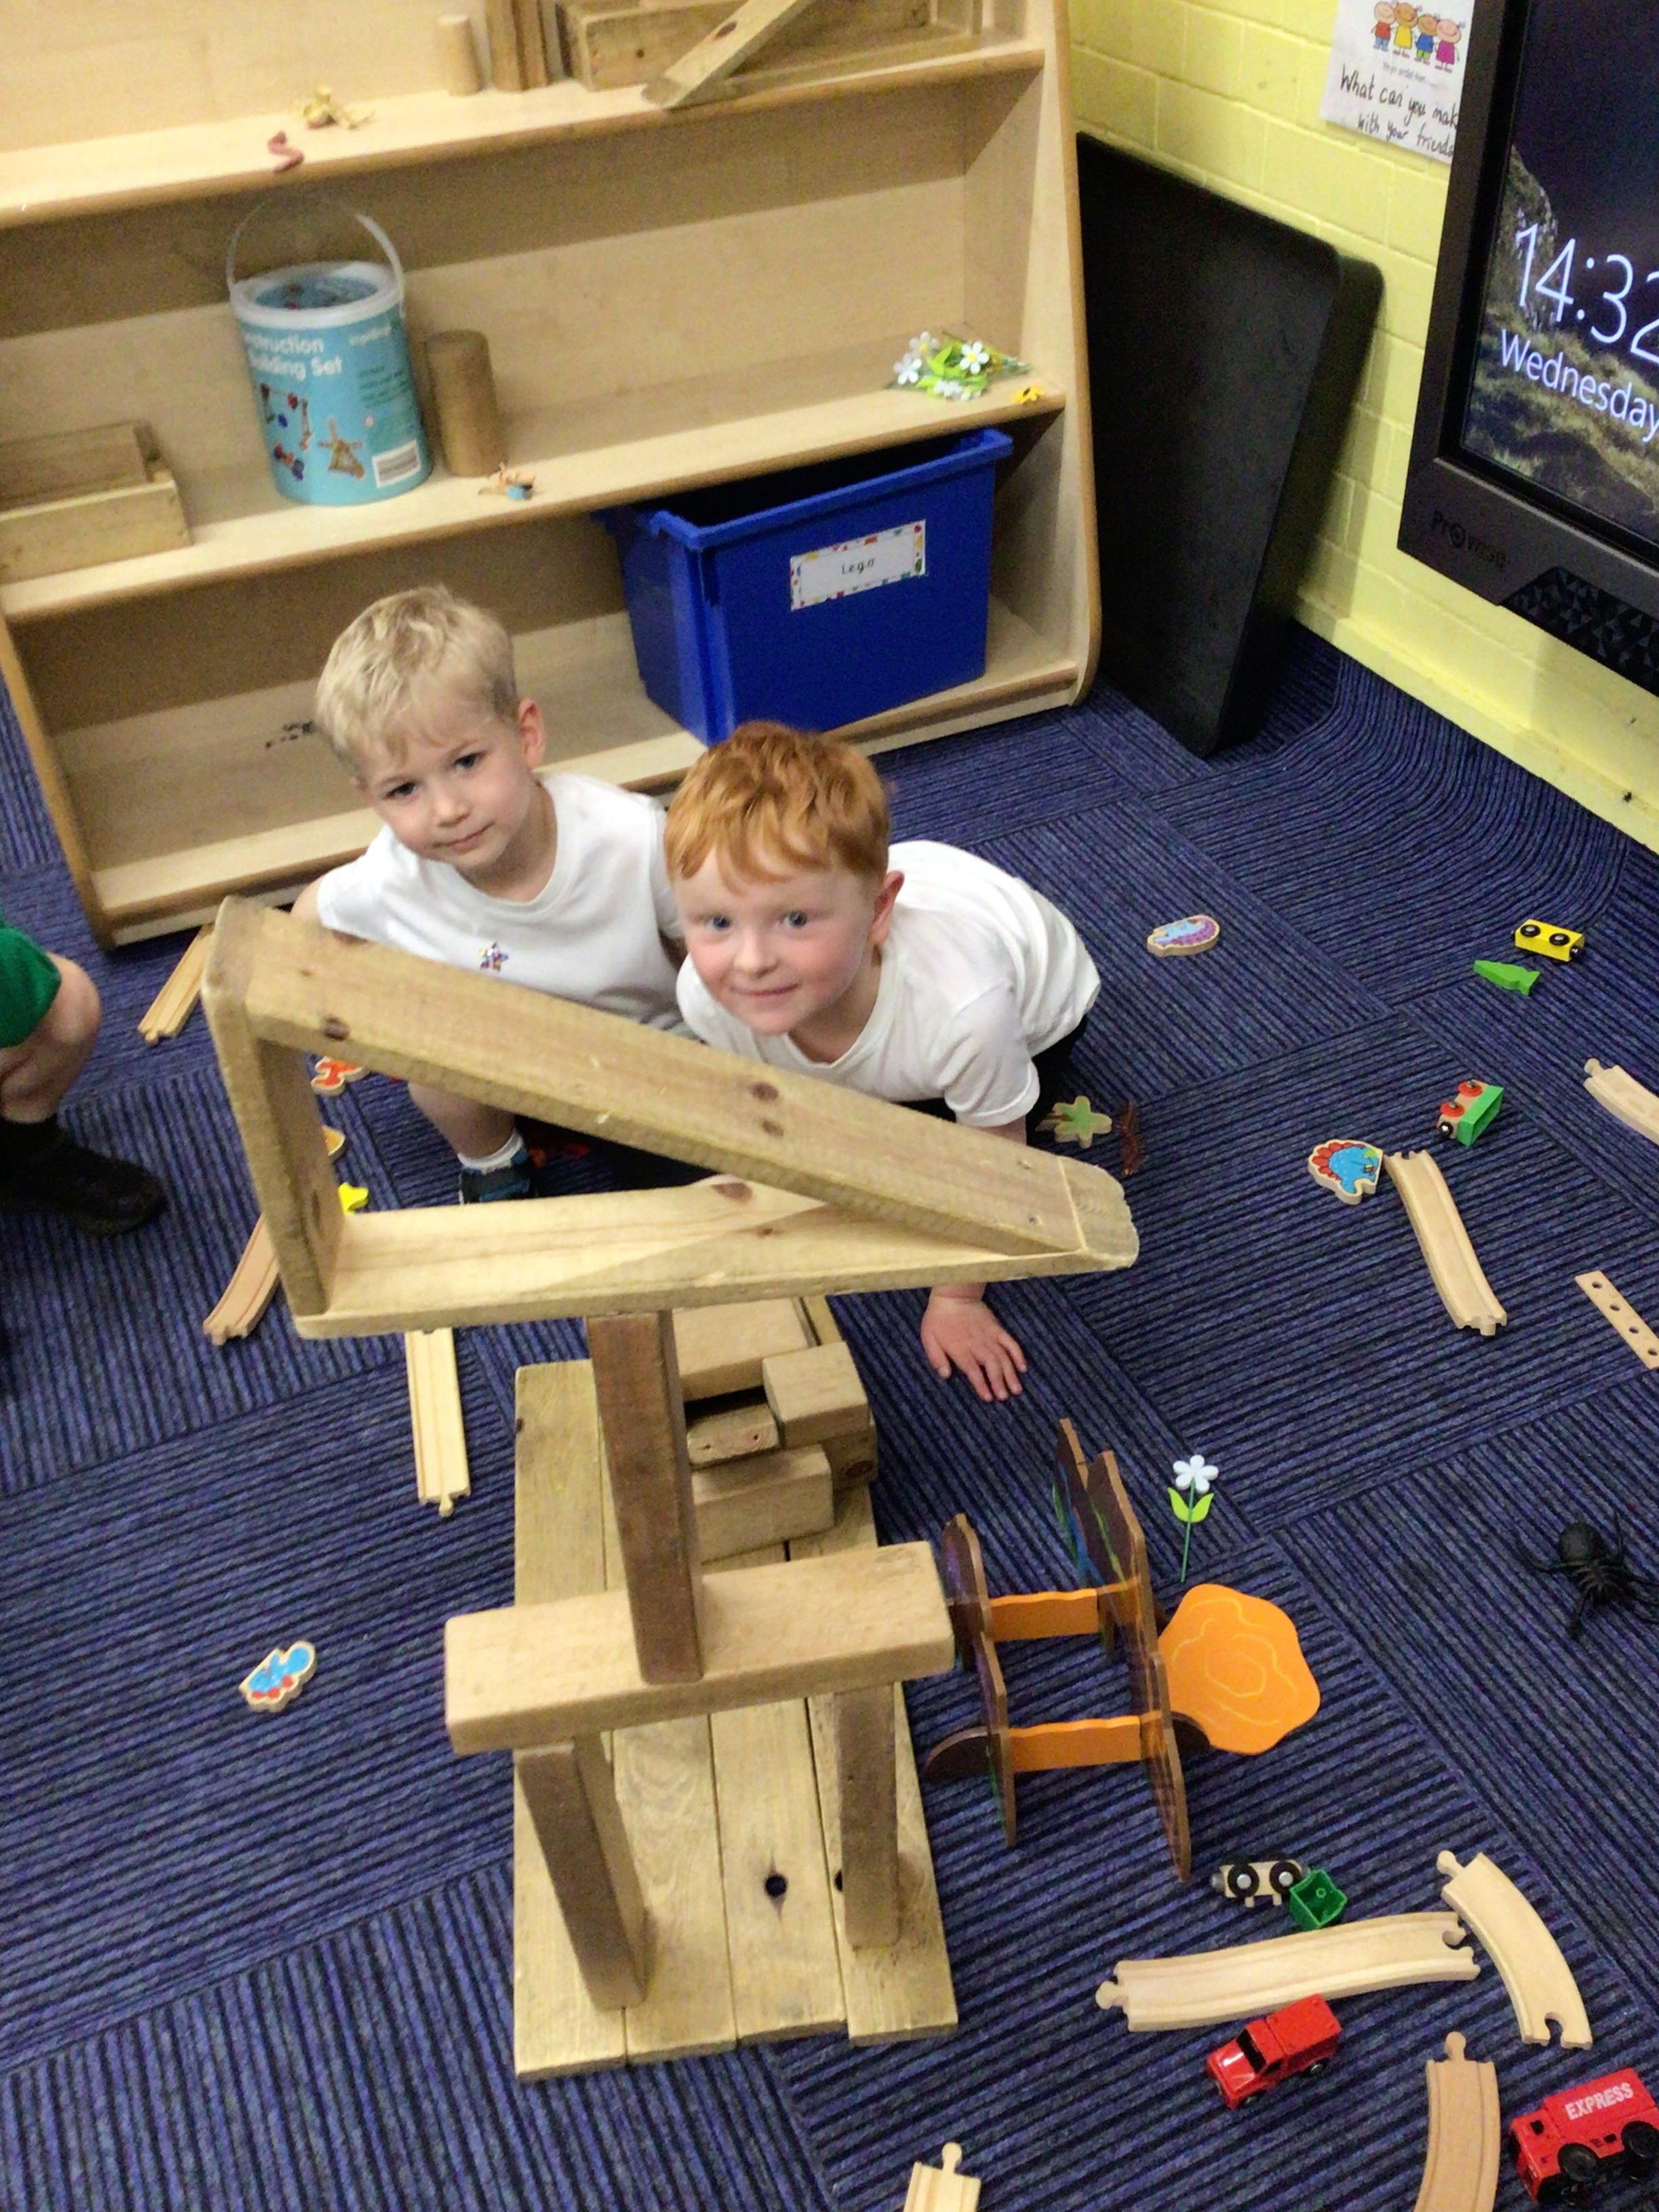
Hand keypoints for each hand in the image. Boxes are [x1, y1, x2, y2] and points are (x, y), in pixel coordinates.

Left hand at [921, 1288, 1026, 1402]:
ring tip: (1016, 1389)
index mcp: (960, 1348)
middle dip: (999, 1382)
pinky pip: (1011, 1343)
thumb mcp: (929, 1338)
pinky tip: (1022, 1367)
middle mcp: (977, 1344)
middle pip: (992, 1365)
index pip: (973, 1370)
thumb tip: (945, 1375)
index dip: (981, 1385)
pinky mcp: (997, 1329)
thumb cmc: (938, 1319)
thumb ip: (936, 1357)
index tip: (988, 1398)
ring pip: (1003, 1357)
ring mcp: (990, 1336)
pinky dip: (1018, 1355)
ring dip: (1010, 1373)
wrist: (954, 1295)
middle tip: (1005, 1397)